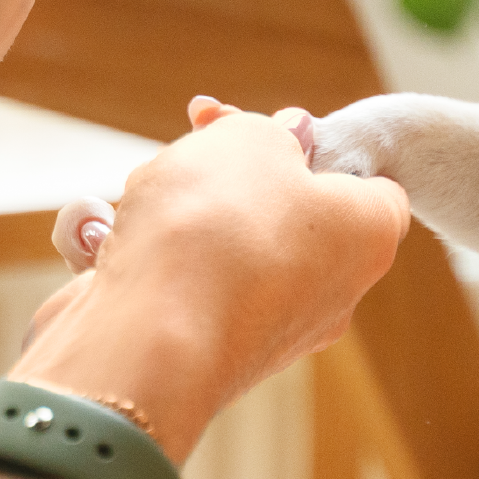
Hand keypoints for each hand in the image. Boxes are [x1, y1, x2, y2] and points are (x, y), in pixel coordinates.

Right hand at [12, 100, 411, 461]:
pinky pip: (175, 285)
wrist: (145, 338)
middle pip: (285, 210)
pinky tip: (109, 242)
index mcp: (368, 238)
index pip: (369, 183)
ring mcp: (266, 329)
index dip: (317, 145)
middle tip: (197, 140)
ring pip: (221, 245)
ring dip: (176, 209)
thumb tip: (282, 138)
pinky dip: (142, 256)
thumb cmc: (216, 229)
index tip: (268, 128)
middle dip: (232, 171)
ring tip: (147, 196)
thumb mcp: (251, 140)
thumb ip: (270, 131)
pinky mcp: (202, 351)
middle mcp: (330, 294)